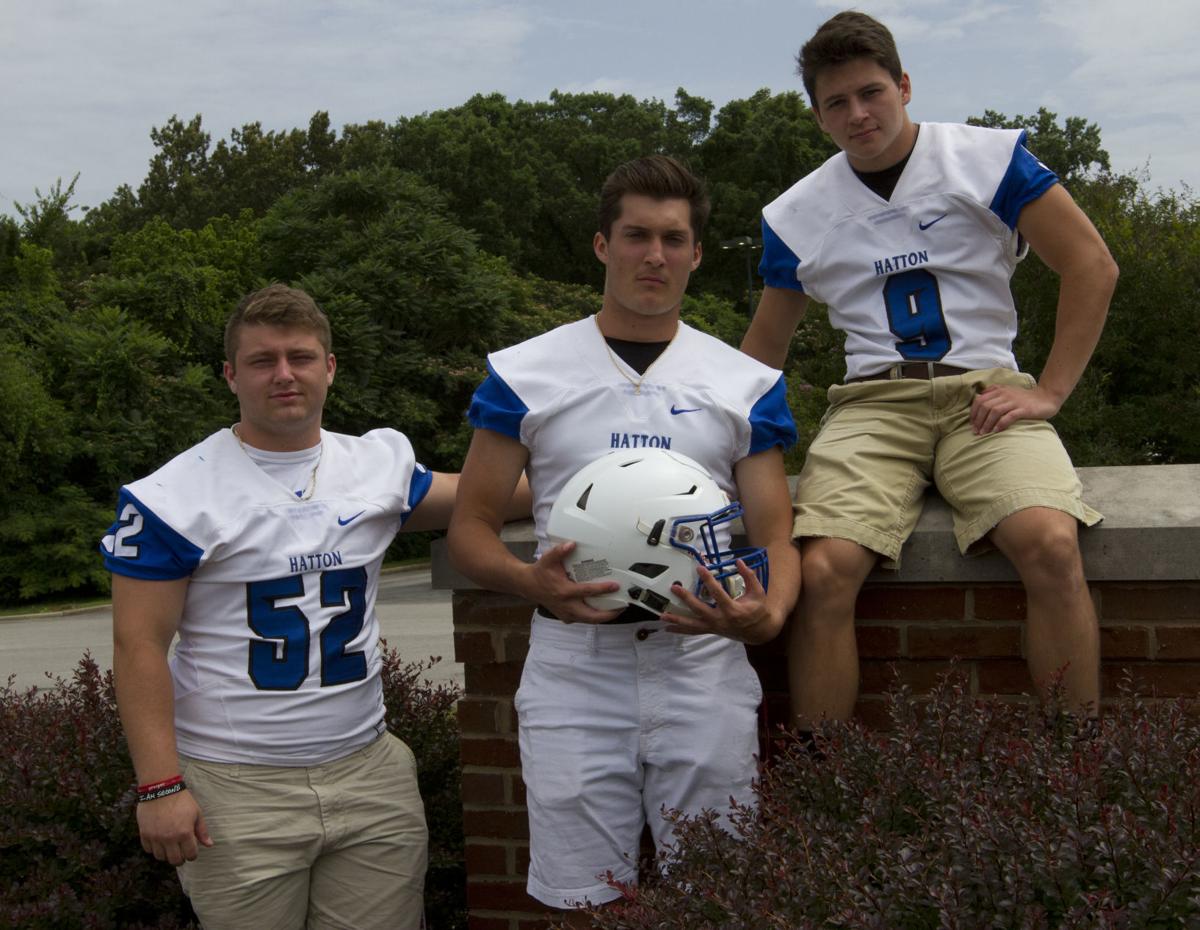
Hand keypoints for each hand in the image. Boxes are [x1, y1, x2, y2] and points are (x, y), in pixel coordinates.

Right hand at [136, 790, 212, 865]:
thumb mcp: (196, 813)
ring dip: (166, 854)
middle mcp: (169, 838)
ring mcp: (156, 837)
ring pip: (160, 857)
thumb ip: (202, 831)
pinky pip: (148, 850)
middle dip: (180, 859)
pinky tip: (159, 841)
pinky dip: (154, 849)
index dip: (192, 855)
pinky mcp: (144, 834)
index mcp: (185, 833)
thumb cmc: (181, 800)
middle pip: (175, 860)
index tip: (191, 852)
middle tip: (181, 853)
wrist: (161, 789)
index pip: (190, 855)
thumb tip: (209, 845)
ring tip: (170, 847)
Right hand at [525, 540, 622, 623]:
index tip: (615, 586)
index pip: (587, 592)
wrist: (528, 585)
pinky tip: (601, 610)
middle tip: (621, 607)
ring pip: (588, 620)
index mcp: (564, 591)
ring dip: (603, 617)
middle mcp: (566, 605)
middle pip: (591, 616)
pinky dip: (593, 617)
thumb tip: (572, 544)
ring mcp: (566, 613)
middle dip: (608, 614)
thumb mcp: (548, 559)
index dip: (602, 589)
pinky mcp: (566, 616)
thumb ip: (559, 551)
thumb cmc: (540, 573)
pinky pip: (582, 620)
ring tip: (616, 610)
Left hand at [660, 560, 780, 643]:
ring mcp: (714, 627)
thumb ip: (749, 576)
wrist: (760, 632)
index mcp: (733, 610)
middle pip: (700, 609)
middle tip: (675, 588)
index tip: (700, 568)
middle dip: (686, 599)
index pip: (717, 593)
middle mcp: (721, 620)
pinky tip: (668, 628)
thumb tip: (739, 561)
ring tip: (663, 615)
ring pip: (693, 624)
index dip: (708, 580)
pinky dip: (680, 630)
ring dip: (677, 620)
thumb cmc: (758, 610)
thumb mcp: (758, 592)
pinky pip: (693, 631)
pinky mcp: (711, 630)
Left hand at [969, 383, 1060, 434]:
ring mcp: (1014, 401)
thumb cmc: (1024, 398)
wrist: (1046, 397)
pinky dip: (1000, 424)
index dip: (973, 412)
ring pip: (994, 411)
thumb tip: (979, 397)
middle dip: (978, 420)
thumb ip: (994, 392)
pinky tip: (996, 431)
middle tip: (976, 431)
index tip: (972, 423)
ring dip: (986, 424)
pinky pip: (1008, 417)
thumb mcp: (1007, 391)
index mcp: (999, 390)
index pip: (980, 400)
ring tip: (983, 433)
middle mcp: (1005, 394)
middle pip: (985, 406)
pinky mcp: (1023, 409)